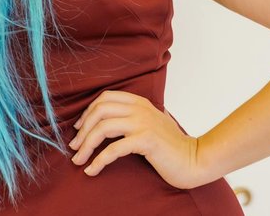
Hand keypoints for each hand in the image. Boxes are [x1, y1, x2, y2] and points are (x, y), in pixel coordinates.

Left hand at [68, 91, 212, 189]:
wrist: (194, 159)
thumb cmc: (170, 146)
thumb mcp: (150, 124)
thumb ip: (133, 118)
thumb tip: (105, 124)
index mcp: (139, 102)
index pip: (105, 98)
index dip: (87, 113)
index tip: (79, 130)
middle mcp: (139, 109)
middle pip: (99, 110)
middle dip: (82, 130)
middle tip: (74, 148)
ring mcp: (143, 123)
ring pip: (102, 128)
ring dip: (85, 145)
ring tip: (78, 160)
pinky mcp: (146, 140)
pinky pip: (113, 149)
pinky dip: (98, 160)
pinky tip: (92, 170)